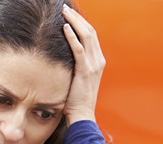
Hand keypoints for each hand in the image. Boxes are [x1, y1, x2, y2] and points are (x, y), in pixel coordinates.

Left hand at [62, 4, 105, 125]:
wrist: (82, 114)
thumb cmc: (76, 98)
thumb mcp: (79, 78)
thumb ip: (76, 65)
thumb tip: (64, 55)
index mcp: (98, 61)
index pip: (91, 35)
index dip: (81, 22)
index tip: (70, 14)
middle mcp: (98, 60)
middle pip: (89, 31)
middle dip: (77, 17)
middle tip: (65, 8)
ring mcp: (93, 65)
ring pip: (86, 36)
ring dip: (74, 22)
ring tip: (64, 12)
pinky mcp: (85, 71)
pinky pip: (79, 49)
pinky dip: (72, 37)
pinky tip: (65, 27)